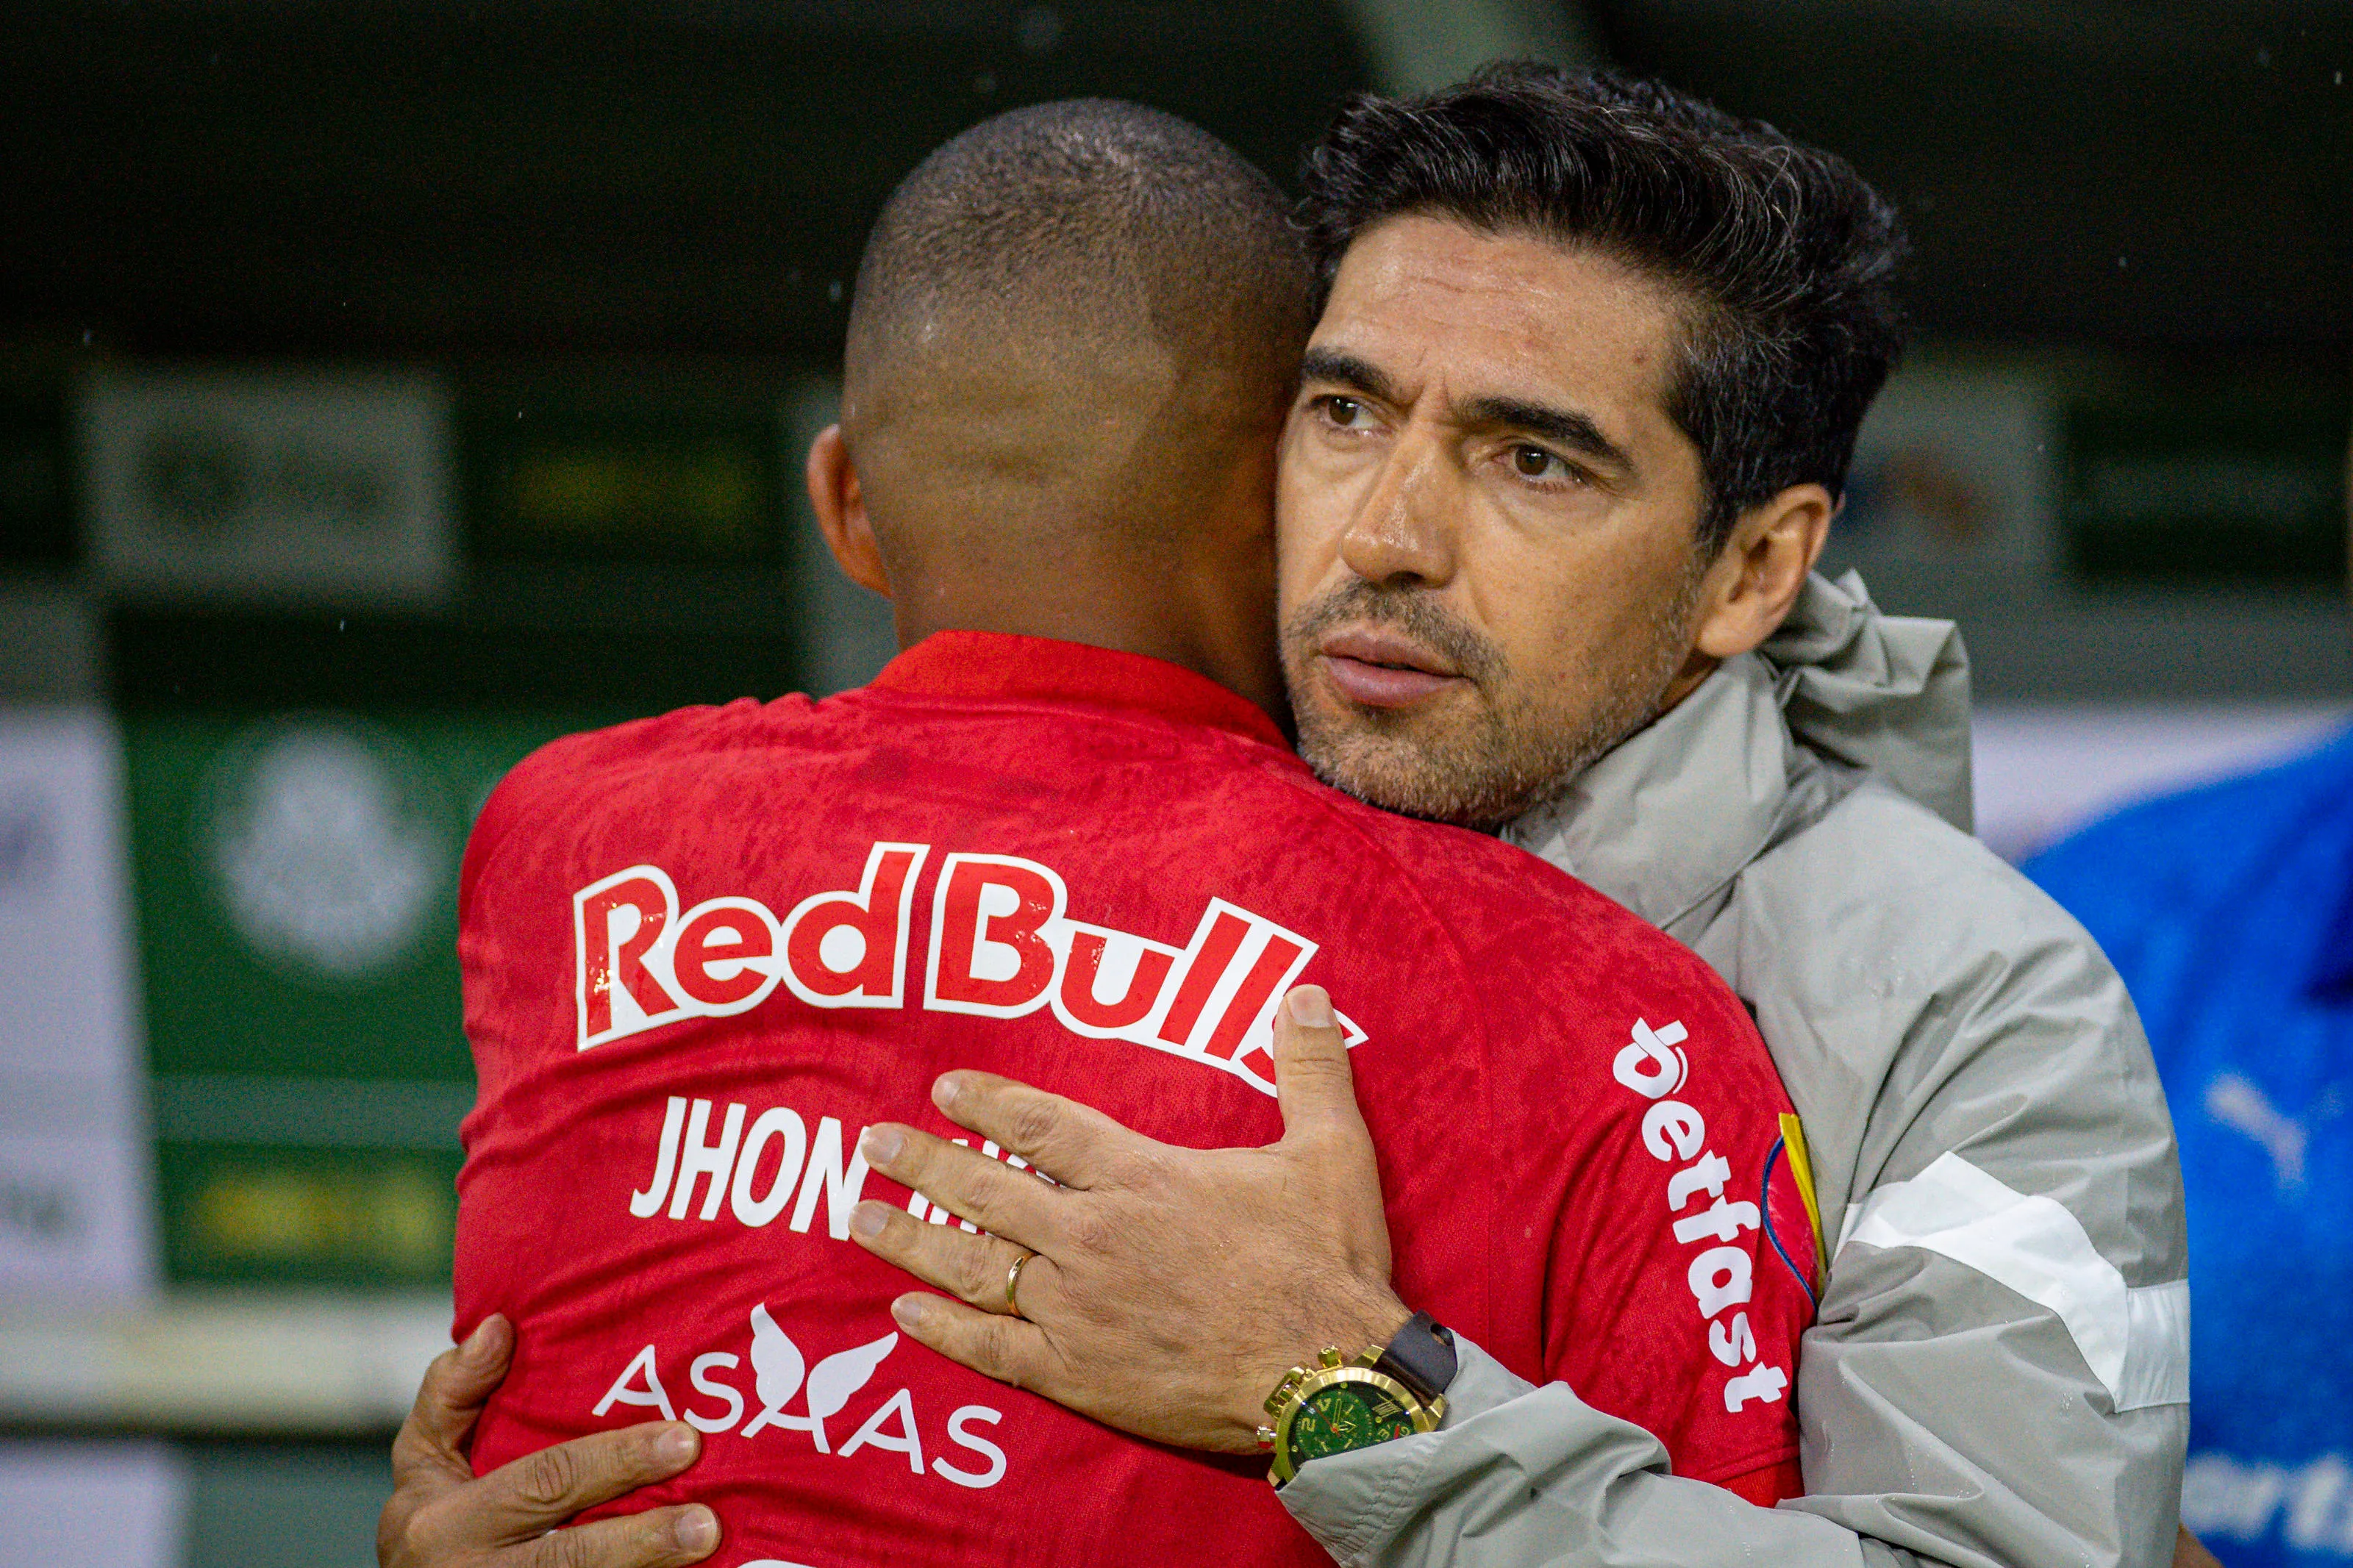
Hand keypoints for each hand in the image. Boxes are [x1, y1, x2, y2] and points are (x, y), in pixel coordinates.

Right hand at [379, 1314, 720, 1567]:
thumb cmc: (432, 1515)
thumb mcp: (423, 1454)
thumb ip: (454, 1389)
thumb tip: (499, 1327)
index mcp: (443, 1521)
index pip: (544, 1480)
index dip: (615, 1462)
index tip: (681, 1439)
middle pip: (570, 1556)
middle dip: (643, 1538)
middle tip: (707, 1521)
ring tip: (705, 1548)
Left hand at [849, 984, 1409, 1452]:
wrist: (1328, 1376)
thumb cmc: (1325, 1263)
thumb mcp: (1332, 1151)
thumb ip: (1310, 1069)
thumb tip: (1307, 992)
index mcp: (1142, 1178)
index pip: (1043, 1129)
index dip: (989, 1104)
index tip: (944, 1089)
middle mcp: (1092, 1238)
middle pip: (987, 1191)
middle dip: (924, 1164)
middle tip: (872, 1144)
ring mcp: (1077, 1310)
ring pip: (974, 1265)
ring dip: (912, 1240)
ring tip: (862, 1216)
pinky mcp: (1079, 1374)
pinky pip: (993, 1348)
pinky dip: (944, 1330)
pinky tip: (904, 1313)